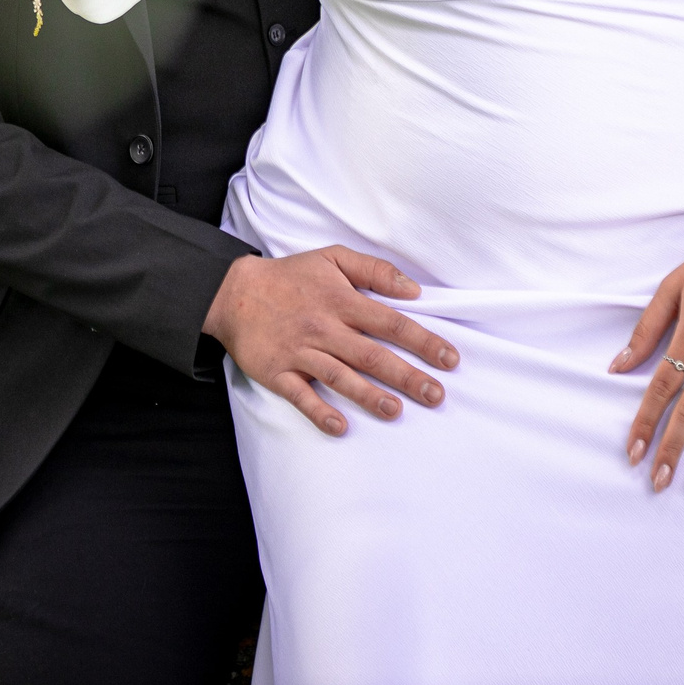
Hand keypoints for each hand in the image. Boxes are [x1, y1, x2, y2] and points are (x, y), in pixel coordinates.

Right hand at [202, 248, 457, 435]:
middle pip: (371, 354)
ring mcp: (300, 352)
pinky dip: (319, 411)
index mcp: (341, 300)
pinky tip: (340, 427)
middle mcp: (324, 328)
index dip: (423, 340)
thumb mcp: (332, 257)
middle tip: (436, 395)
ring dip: (369, 395)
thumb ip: (374, 270)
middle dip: (406, 376)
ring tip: (396, 411)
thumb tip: (413, 290)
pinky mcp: (278, 372)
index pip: (390, 323)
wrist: (233, 292)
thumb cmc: (291, 276)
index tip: (450, 359)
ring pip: (340, 376)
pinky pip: (300, 396)